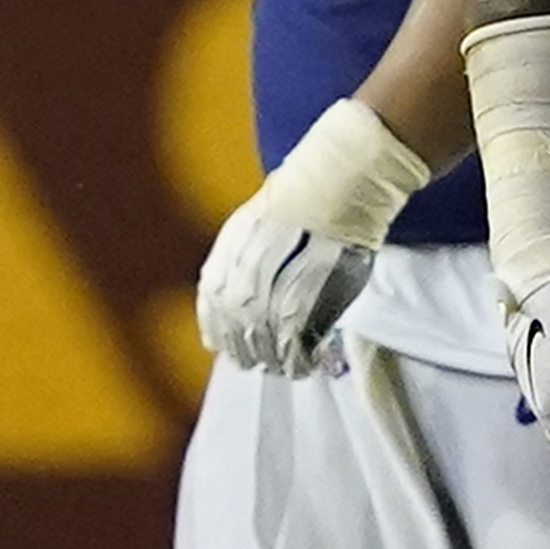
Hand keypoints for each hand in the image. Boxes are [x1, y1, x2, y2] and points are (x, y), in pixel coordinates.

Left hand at [193, 98, 431, 374]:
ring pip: (266, 334)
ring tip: (280, 367)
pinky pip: (299, 336)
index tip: (219, 345)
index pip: (212, 300)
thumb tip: (231, 301)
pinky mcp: (314, 290)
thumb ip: (239, 260)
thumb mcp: (255, 224)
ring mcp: (281, 277)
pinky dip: (299, 356)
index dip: (215, 328)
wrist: (337, 181)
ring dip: (271, 357)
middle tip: (254, 362)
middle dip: (244, 348)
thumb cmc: (301, 202)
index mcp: (231, 249)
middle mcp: (248, 265)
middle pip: (237, 323)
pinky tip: (304, 364)